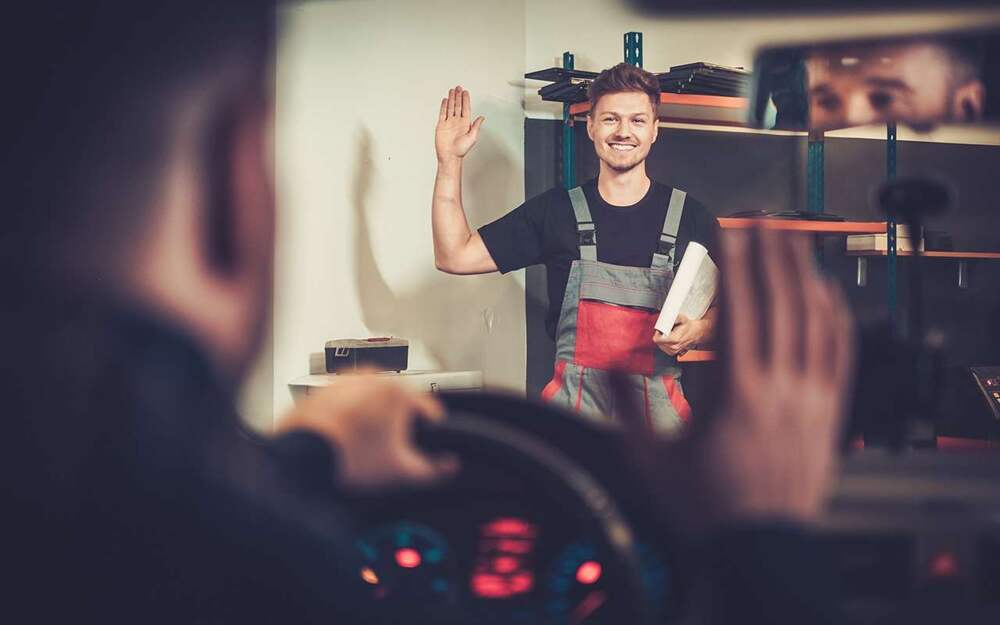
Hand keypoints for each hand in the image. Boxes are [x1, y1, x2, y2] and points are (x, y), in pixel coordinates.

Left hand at [276, 372, 458, 489]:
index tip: (425, 447)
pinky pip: (346, 404)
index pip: (430, 411)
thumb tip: (449, 466)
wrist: (299, 458)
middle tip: (386, 452)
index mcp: (398, 392)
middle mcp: (373, 378)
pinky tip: (343, 441)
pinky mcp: (324, 390)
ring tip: (362, 447)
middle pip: (399, 406)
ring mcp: (346, 382)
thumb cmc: (346, 459)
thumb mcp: (400, 472)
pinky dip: (348, 419)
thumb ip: (434, 470)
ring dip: (373, 421)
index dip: (431, 435)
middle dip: (397, 428)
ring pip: (372, 403)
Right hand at [435, 86, 484, 162]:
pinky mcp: (441, 125)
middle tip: (458, 88)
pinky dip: (444, 106)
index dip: (466, 100)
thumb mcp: (472, 137)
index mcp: (465, 123)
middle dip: (458, 96)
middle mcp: (457, 122)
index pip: (465, 108)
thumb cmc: (461, 150)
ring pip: (450, 107)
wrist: (449, 155)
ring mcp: (449, 123)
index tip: (465, 92)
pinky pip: (443, 113)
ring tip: (452, 91)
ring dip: (452, 99)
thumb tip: (482, 118)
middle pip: (458, 105)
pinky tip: (446, 100)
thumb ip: (476, 126)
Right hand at [619, 228, 854, 530]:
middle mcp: (780, 388)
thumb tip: (608, 365)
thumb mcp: (648, 459)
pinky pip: (840, 354)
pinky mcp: (829, 413)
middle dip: (773, 254)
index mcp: (736, 395)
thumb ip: (625, 407)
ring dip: (805, 275)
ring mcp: (810, 399)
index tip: (733, 230)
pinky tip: (827, 295)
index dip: (737, 263)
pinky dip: (835, 317)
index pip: (740, 310)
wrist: (758, 551)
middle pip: (782, 304)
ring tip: (796, 242)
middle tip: (766, 218)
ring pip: (815, 322)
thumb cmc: (705, 508)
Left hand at [653, 314, 710, 355]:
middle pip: (658, 342)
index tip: (661, 329)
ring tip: (670, 334)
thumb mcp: (682, 318)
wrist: (696, 332)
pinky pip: (663, 348)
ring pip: (660, 345)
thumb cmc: (688, 326)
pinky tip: (670, 339)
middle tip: (667, 331)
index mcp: (674, 340)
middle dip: (661, 336)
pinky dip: (665, 343)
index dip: (657, 333)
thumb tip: (667, 318)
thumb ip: (674, 318)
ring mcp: (673, 351)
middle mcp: (673, 347)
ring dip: (663, 339)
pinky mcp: (673, 352)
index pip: (657, 339)